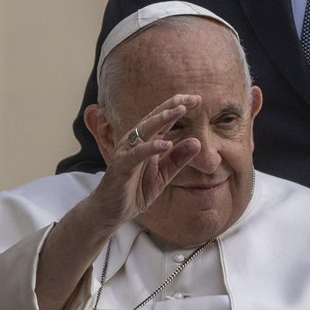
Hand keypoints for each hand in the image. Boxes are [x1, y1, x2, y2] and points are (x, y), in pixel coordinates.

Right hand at [85, 94, 203, 230]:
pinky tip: (165, 143)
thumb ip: (178, 159)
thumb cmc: (134, 190)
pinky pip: (136, 154)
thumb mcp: (163, 175)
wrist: (111, 211)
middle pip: (154, 118)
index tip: (197, 99)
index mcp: (145, 142)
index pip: (163, 120)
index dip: (178, 107)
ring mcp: (126, 152)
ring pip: (144, 130)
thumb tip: (197, 142)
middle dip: (173, 106)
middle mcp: (135, 142)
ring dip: (162, 119)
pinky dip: (150, 148)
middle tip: (192, 98)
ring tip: (180, 110)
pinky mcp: (121, 166)